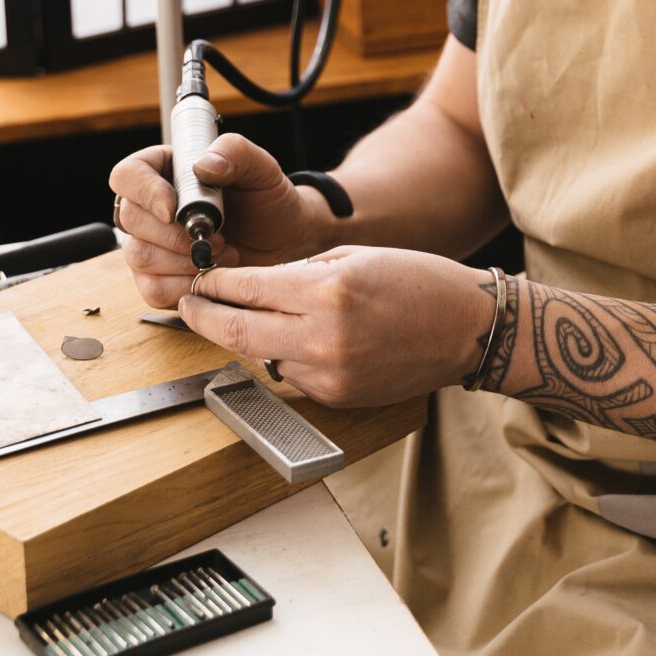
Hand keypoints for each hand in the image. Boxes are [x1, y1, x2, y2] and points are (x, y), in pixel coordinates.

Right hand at [109, 134, 328, 309]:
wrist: (284, 238)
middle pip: (131, 220)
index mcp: (165, 171)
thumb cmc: (267, 198)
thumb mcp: (260, 167)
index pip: (127, 176)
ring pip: (139, 256)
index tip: (173, 208)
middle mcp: (151, 208)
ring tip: (223, 254)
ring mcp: (152, 245)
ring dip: (182, 261)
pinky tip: (211, 276)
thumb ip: (235, 152)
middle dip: (174, 234)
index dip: (143, 192)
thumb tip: (203, 165)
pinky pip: (152, 289)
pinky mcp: (160, 278)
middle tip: (218, 237)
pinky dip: (183, 286)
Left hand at [176, 247, 497, 409]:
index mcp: (327, 291)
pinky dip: (286, 357)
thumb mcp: (353, 257)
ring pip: (262, 357)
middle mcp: (323, 337)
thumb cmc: (417, 282)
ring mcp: (329, 374)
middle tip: (189, 306)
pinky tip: (301, 340)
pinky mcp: (337, 398)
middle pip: (237, 333)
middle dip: (205, 317)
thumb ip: (298, 274)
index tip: (197, 281)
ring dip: (248, 338)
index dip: (213, 285)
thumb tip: (250, 288)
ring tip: (248, 319)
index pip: (246, 290)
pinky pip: (293, 376)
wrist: (466, 329)